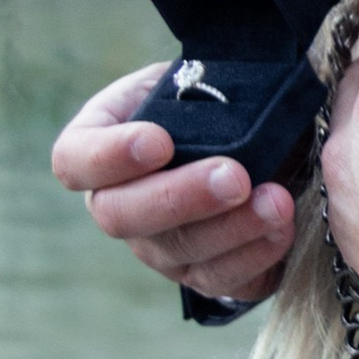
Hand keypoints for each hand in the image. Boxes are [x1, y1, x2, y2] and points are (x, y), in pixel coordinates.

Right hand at [54, 67, 298, 305]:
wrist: (254, 136)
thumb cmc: (212, 100)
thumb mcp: (195, 78)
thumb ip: (194, 82)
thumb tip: (228, 85)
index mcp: (98, 149)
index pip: (75, 161)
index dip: (109, 157)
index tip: (158, 141)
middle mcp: (118, 205)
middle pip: (122, 216)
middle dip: (180, 197)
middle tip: (233, 177)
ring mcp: (158, 248)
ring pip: (178, 252)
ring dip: (232, 229)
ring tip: (276, 202)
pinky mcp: (204, 273)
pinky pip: (222, 280)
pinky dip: (256, 256)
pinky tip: (283, 229)